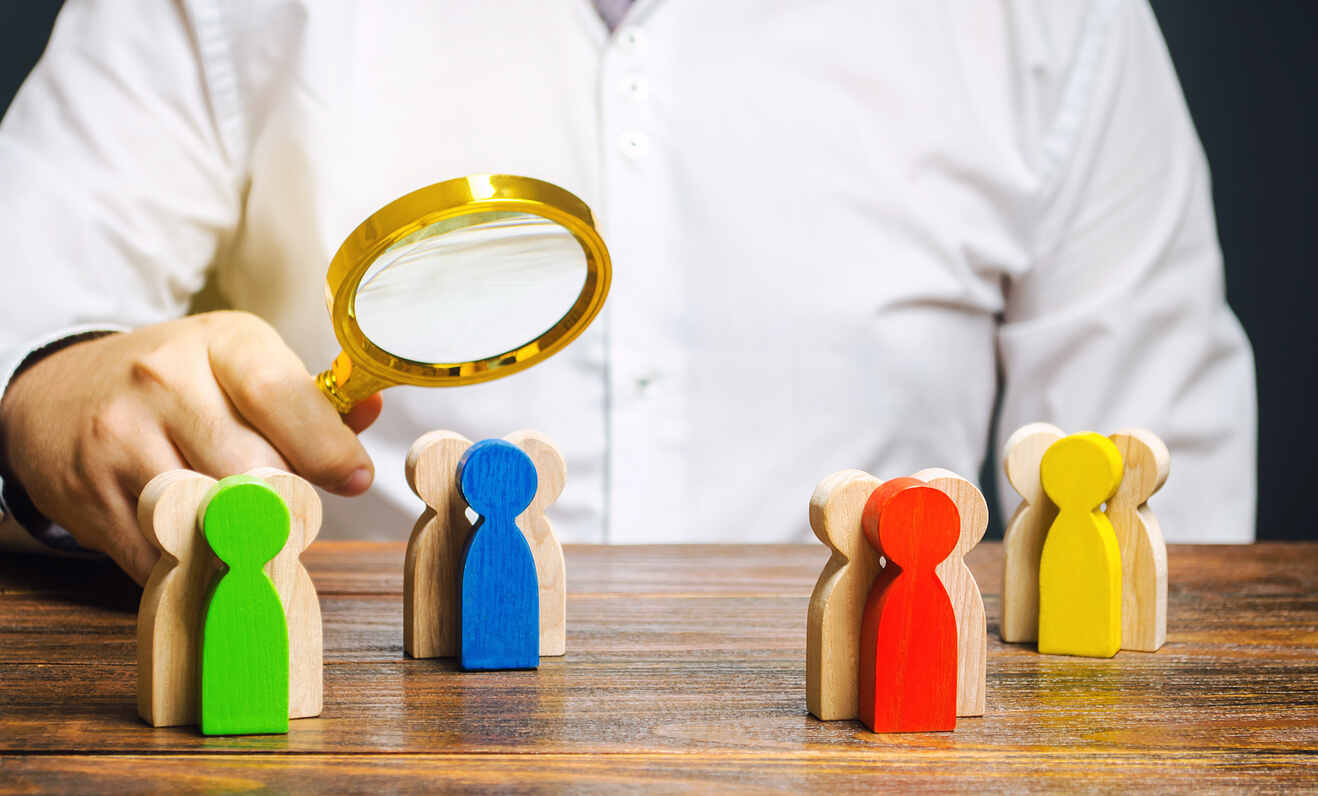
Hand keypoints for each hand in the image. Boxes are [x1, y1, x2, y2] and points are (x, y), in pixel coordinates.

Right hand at [0, 311, 382, 584]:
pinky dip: (194, 561)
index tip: (353, 478)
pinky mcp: (90, 493)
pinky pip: (163, 550)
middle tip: (293, 509)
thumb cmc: (180, 381)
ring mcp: (121, 437)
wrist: (62, 393)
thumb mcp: (243, 362)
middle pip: (253, 468)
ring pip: (210, 513)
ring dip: (241, 536)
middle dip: (285, 498)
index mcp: (221, 343)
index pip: (283, 397)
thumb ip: (309, 397)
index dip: (328, 448)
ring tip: (250, 528)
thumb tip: (368, 415)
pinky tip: (202, 544)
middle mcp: (165, 380)